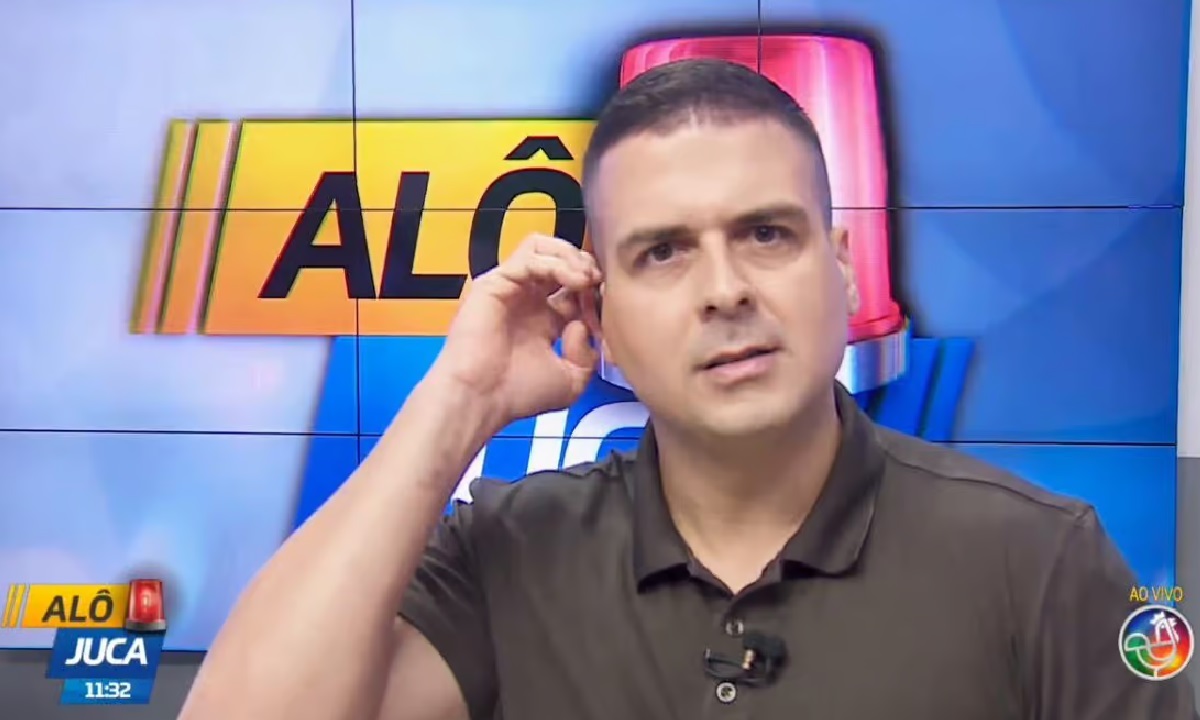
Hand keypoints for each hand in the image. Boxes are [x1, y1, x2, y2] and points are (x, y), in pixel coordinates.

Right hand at [433, 234, 602, 429]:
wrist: (482, 399)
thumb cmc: (516, 395)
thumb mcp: (571, 381)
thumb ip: (587, 354)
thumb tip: (583, 324)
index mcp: (544, 322)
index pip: (576, 289)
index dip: (596, 294)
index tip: (607, 310)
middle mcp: (528, 301)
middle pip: (561, 261)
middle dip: (587, 268)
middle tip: (600, 286)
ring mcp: (512, 290)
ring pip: (544, 248)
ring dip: (572, 258)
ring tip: (587, 278)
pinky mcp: (497, 282)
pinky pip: (531, 254)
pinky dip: (557, 261)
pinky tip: (574, 280)